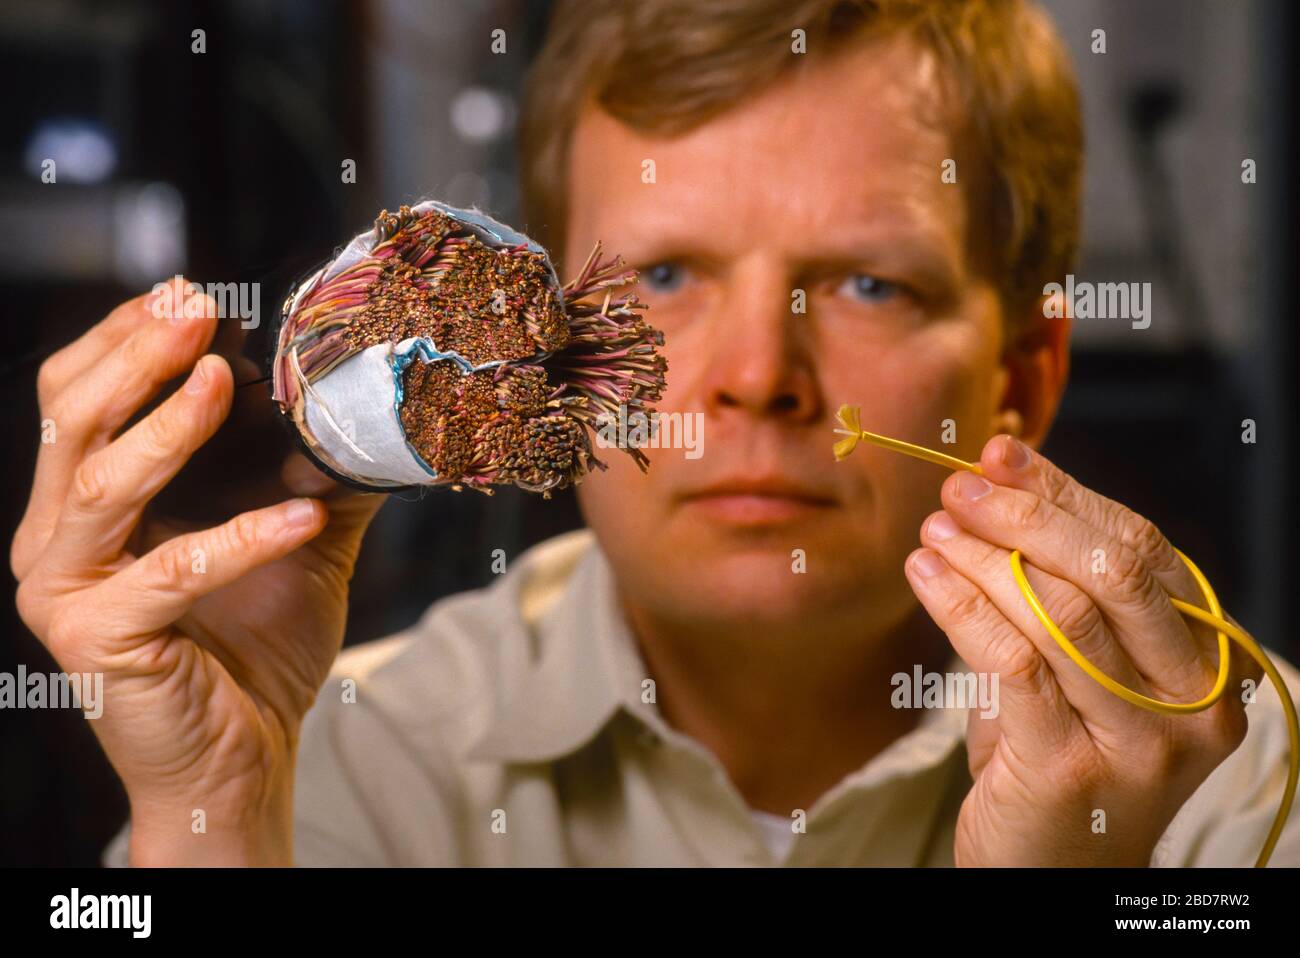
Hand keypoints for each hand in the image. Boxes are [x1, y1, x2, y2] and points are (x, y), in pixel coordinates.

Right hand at [11, 281, 383, 864]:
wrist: (245, 756)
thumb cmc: (256, 648)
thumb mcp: (294, 541)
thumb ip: (315, 473)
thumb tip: (371, 411)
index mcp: (88, 503)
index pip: (81, 394)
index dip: (128, 336)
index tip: (192, 293)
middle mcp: (57, 537)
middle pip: (71, 418)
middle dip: (133, 353)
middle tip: (193, 308)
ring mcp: (66, 590)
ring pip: (100, 482)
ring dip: (165, 426)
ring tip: (222, 379)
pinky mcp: (99, 639)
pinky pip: (172, 571)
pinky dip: (240, 538)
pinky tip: (300, 514)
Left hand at [904, 434, 1259, 866]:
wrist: (1051, 874)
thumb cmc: (1060, 759)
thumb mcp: (1078, 673)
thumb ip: (1060, 591)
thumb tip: (1002, 484)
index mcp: (1206, 665)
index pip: (1140, 550)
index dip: (1066, 494)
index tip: (1001, 456)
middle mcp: (1192, 703)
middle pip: (1111, 570)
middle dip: (1028, 514)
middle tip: (960, 487)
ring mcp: (1139, 742)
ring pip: (1057, 610)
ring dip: (982, 555)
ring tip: (934, 529)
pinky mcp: (1072, 768)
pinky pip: (1011, 659)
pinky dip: (960, 603)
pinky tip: (924, 575)